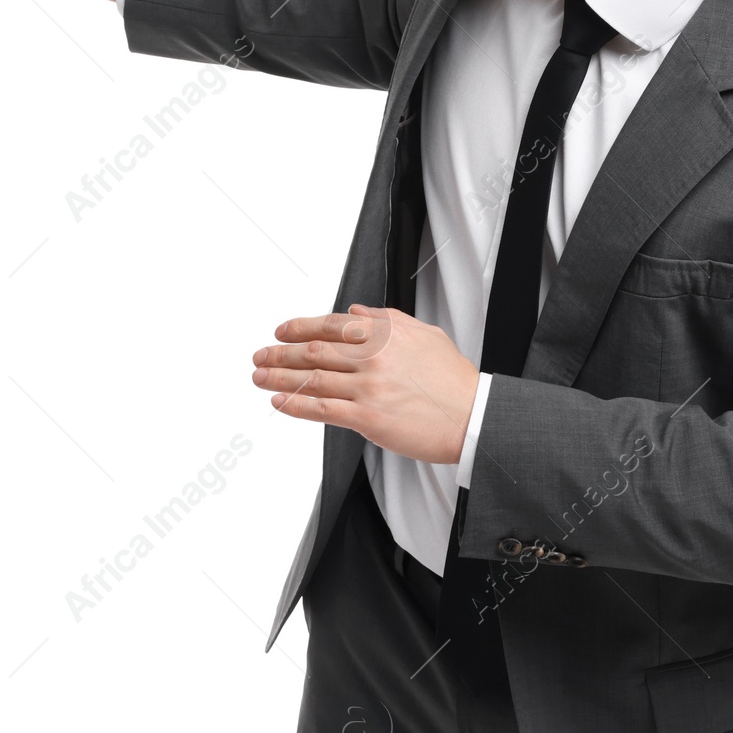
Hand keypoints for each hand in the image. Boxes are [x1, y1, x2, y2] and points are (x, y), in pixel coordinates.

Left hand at [252, 305, 480, 464]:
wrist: (473, 416)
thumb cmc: (453, 379)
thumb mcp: (425, 334)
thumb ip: (387, 320)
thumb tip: (355, 313)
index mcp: (386, 334)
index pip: (332, 325)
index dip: (301, 327)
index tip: (281, 331)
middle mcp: (373, 357)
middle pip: (314, 351)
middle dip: (280, 352)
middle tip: (260, 354)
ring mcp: (369, 388)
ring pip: (312, 379)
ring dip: (279, 377)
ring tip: (259, 376)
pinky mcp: (368, 419)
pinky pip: (322, 410)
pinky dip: (296, 405)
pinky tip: (279, 401)